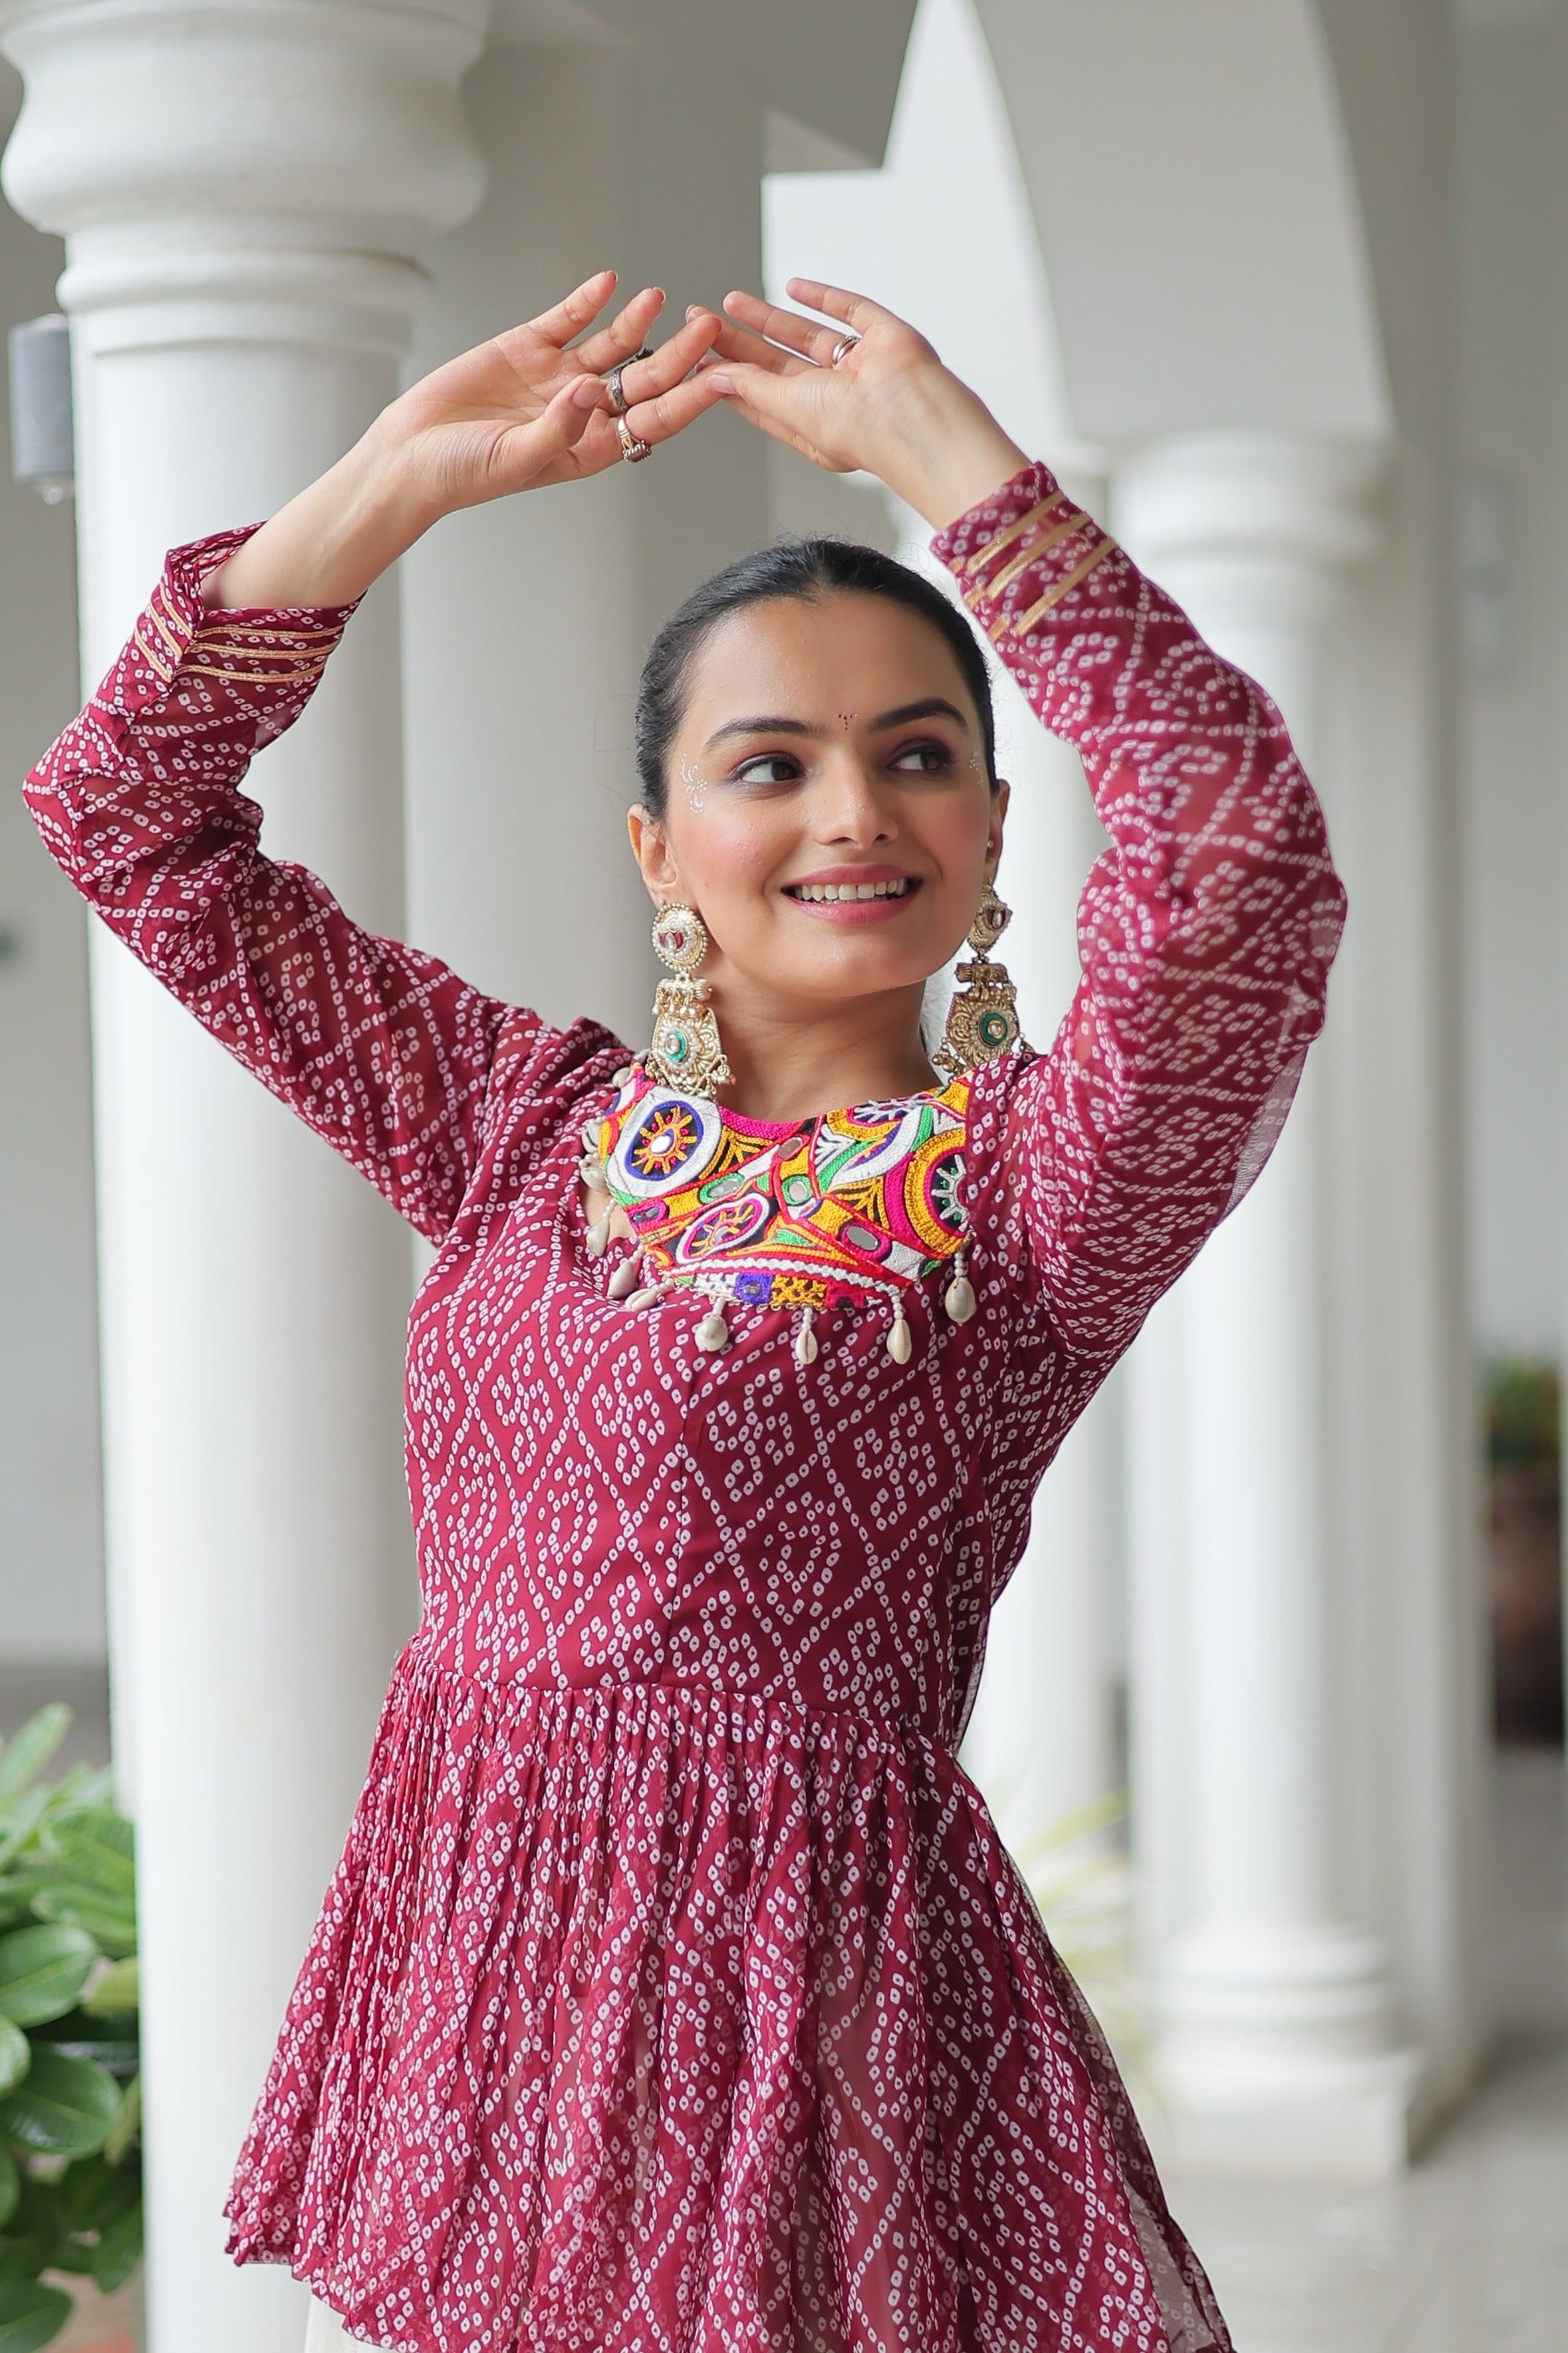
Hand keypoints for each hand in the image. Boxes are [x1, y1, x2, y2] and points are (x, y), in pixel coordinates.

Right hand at [373, 269, 724, 514]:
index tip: (719, 379)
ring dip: (637, 322)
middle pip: (643, 378)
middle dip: (678, 355)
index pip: (653, 421)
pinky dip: (586, 301)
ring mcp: (557, 375)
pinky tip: (607, 282)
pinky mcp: (527, 347)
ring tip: (661, 297)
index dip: (688, 400)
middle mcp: (583, 410)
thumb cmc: (464, 474)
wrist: (410, 454)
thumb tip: (589, 389)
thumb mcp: (515, 459)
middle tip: (710, 327)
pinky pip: (566, 319)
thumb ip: (557, 428)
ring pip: (611, 344)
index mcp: (592, 447)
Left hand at [700, 280, 1027, 529]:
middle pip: (777, 364)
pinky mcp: (884, 336)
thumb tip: (714, 375)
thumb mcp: (791, 408)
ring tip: (730, 301)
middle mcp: (837, 398)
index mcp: (814, 426)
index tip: (697, 360)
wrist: (915, 415)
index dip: (729, 378)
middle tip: (702, 322)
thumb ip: (752, 387)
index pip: (761, 398)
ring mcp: (862, 366)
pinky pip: (850, 310)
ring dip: (768, 318)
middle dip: (739, 343)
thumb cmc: (858, 429)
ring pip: (806, 336)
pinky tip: (793, 286)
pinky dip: (823, 297)